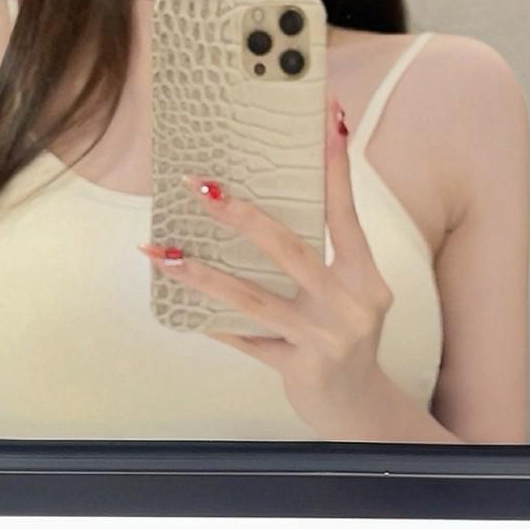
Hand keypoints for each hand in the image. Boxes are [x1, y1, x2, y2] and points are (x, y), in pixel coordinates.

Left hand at [137, 96, 393, 437]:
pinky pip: (246, 340)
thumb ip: (322, 257)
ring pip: (254, 298)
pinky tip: (181, 307)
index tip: (327, 118)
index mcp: (365, 276)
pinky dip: (215, 323)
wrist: (360, 410)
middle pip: (291, 249)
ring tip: (164, 251)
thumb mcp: (347, 295)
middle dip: (242, 216)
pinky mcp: (300, 368)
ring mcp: (325, 338)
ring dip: (203, 273)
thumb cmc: (344, 339)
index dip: (335, 165)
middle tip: (201, 187)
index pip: (345, 211)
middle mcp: (351, 303)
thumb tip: (262, 205)